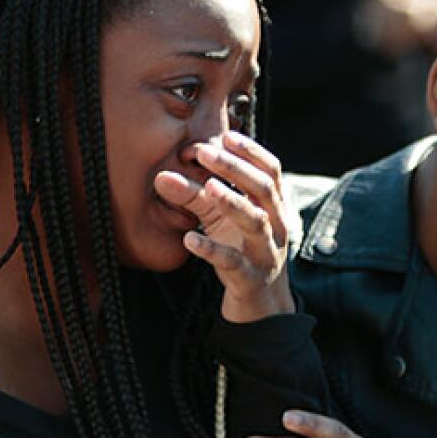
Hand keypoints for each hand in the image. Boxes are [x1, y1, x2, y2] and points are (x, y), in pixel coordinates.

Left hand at [153, 130, 294, 322]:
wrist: (260, 302)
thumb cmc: (241, 249)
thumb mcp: (219, 220)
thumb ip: (194, 196)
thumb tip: (160, 175)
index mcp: (273, 206)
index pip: (271, 170)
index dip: (252, 151)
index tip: (226, 135)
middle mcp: (276, 225)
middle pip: (264, 189)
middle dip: (235, 168)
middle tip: (205, 152)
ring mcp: (265, 252)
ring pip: (255, 223)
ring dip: (232, 202)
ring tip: (207, 187)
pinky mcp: (250, 278)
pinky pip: (233, 263)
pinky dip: (211, 250)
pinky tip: (189, 239)